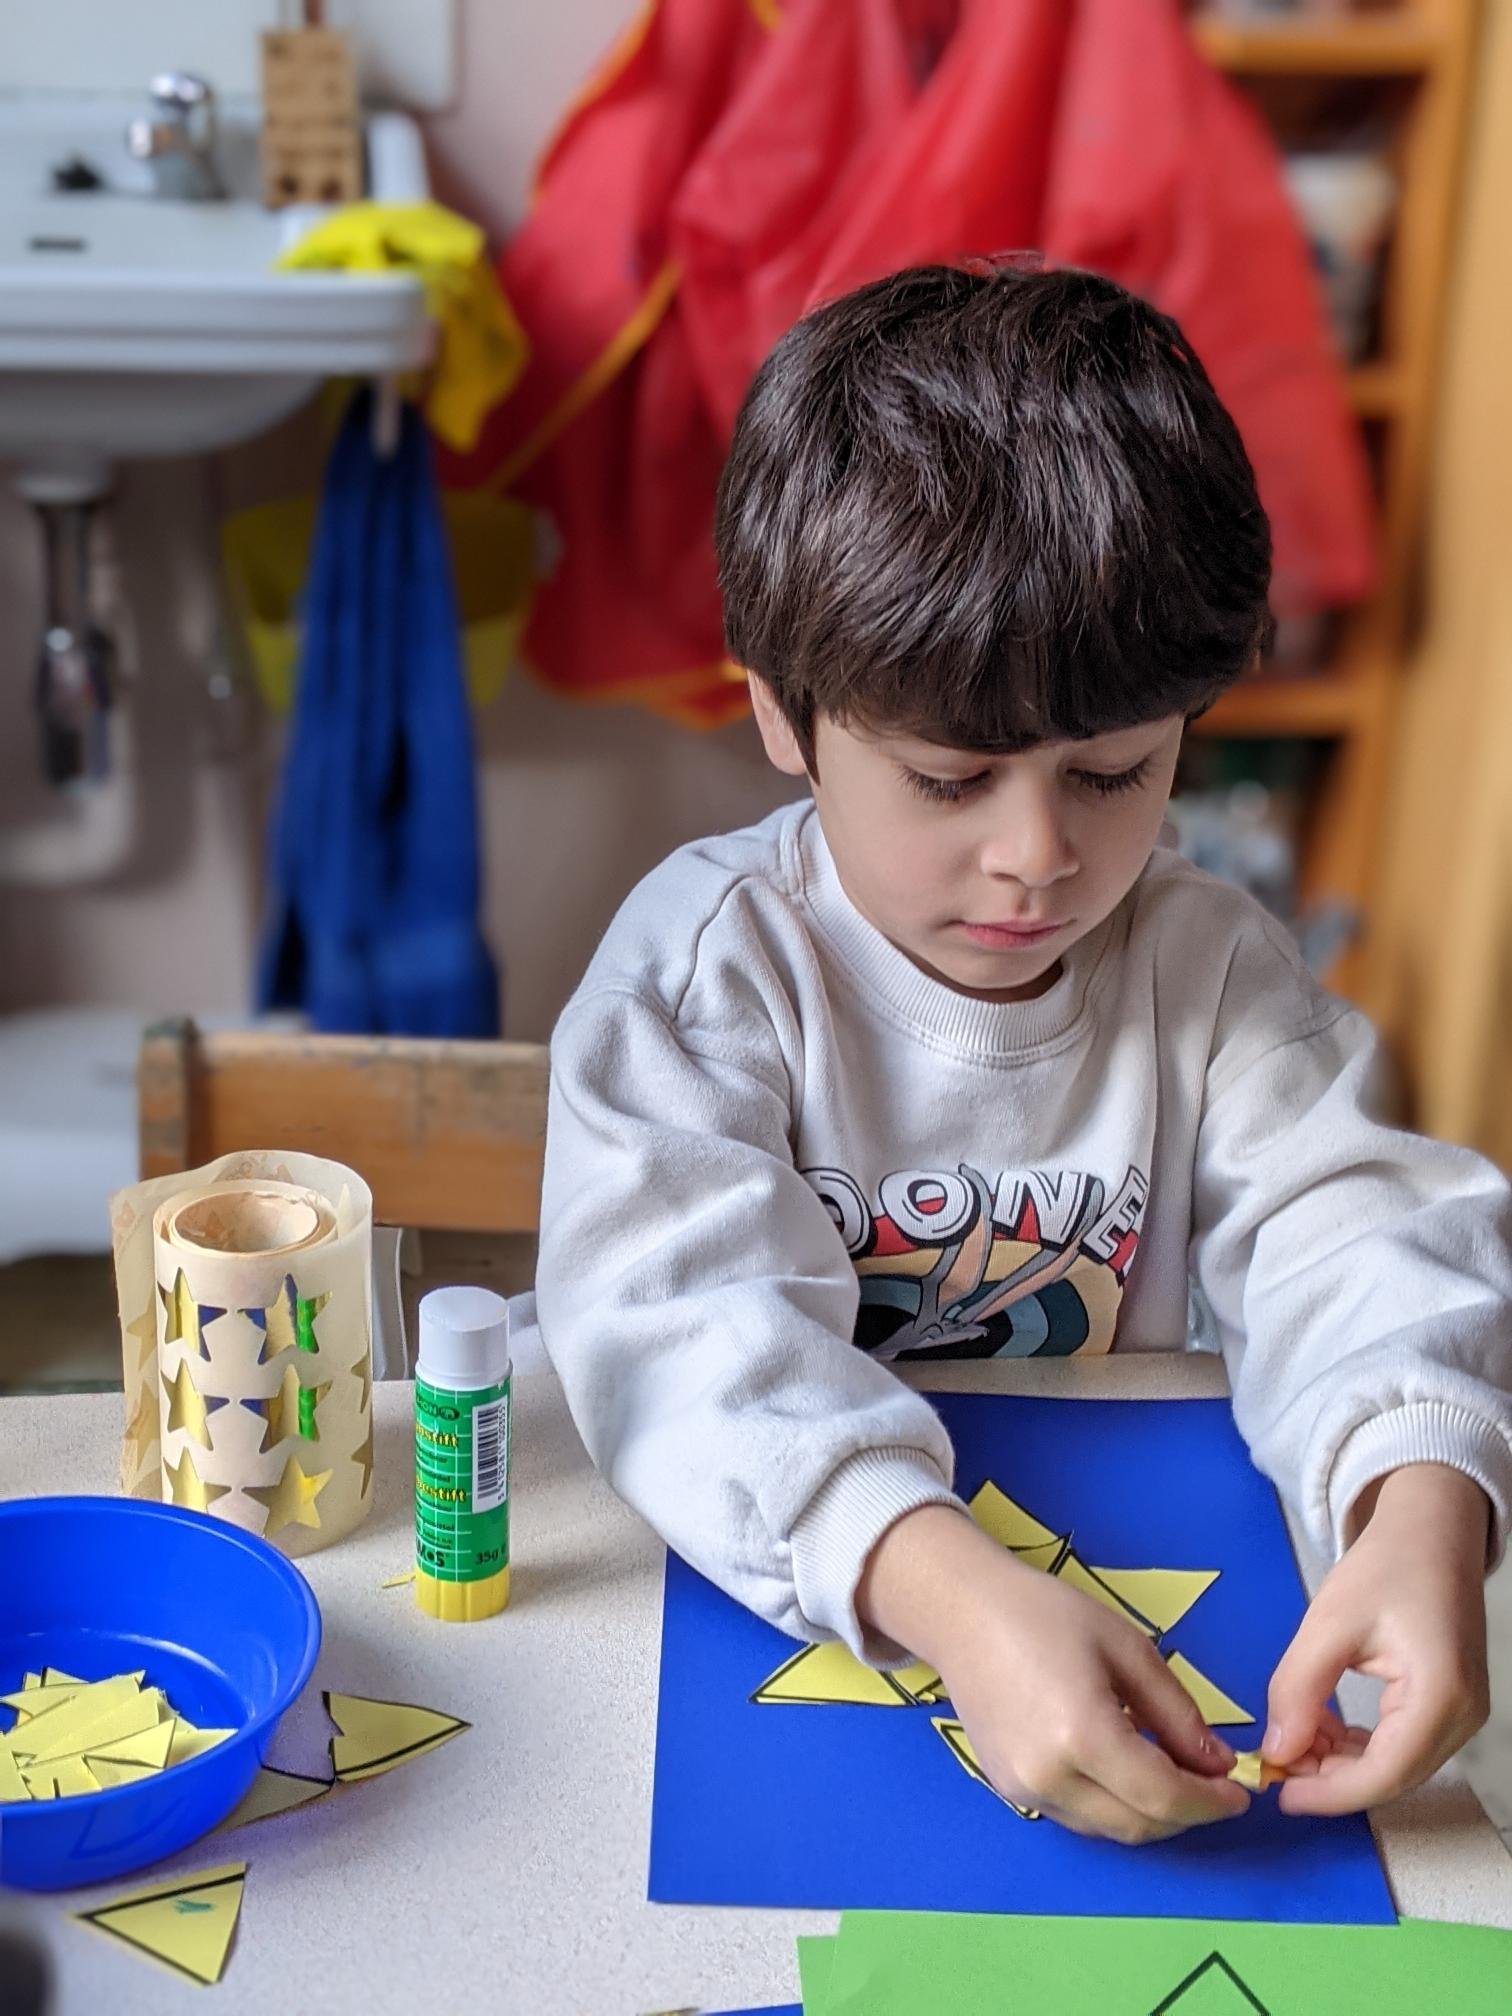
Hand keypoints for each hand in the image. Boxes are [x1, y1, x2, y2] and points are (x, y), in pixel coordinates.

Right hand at [857, 1504, 1249, 1843]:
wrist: (964, 1613)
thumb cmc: (1046, 1615)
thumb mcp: (1126, 1649)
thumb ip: (1176, 1714)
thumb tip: (1217, 1763)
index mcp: (1082, 1735)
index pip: (1164, 1797)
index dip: (1211, 1802)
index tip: (1242, 1791)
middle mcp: (1050, 1777)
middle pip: (1140, 1825)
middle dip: (1188, 1814)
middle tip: (1215, 1786)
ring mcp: (1024, 1790)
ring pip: (1110, 1829)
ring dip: (1152, 1814)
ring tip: (1175, 1776)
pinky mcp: (1010, 1790)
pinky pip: (1079, 1816)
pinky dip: (1115, 1806)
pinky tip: (1127, 1770)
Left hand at [1264, 1464, 1491, 1814]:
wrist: (1430, 1533)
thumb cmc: (1386, 1567)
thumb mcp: (1328, 1623)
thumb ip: (1298, 1689)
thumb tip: (1277, 1751)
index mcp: (1440, 1695)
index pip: (1385, 1773)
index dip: (1330, 1794)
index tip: (1281, 1793)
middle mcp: (1461, 1716)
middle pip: (1392, 1776)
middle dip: (1330, 1779)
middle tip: (1277, 1762)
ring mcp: (1460, 1714)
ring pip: (1396, 1766)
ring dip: (1341, 1762)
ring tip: (1293, 1736)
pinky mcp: (1448, 1707)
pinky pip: (1402, 1745)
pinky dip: (1358, 1745)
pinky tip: (1321, 1724)